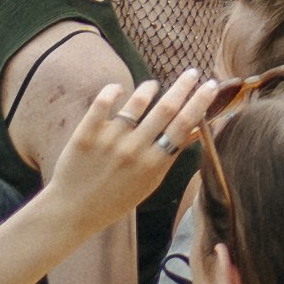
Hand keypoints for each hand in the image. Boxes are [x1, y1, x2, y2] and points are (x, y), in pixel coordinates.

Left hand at [39, 69, 225, 221]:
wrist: (72, 211)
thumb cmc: (116, 200)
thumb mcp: (150, 183)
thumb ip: (170, 156)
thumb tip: (193, 132)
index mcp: (153, 163)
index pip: (184, 124)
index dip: (200, 101)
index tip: (210, 85)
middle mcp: (134, 149)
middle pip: (166, 108)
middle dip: (183, 86)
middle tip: (192, 72)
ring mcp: (110, 140)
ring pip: (137, 101)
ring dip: (149, 88)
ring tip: (153, 85)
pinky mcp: (87, 134)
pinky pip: (103, 102)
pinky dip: (114, 90)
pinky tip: (120, 89)